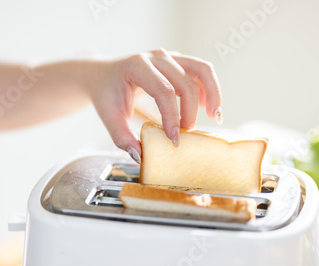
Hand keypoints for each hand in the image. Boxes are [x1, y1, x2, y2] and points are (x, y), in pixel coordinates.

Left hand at [86, 48, 221, 162]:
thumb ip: (122, 138)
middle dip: (189, 113)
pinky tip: (209, 109)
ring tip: (215, 118)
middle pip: (185, 83)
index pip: (163, 91)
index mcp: (136, 66)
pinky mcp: (178, 61)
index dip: (172, 116)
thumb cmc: (107, 95)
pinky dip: (210, 89)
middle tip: (185, 136)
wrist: (103, 74)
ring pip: (202, 70)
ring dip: (212, 94)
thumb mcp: (109, 117)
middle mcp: (156, 57)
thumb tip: (140, 156)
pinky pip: (202, 71)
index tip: (174, 139)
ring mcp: (170, 56)